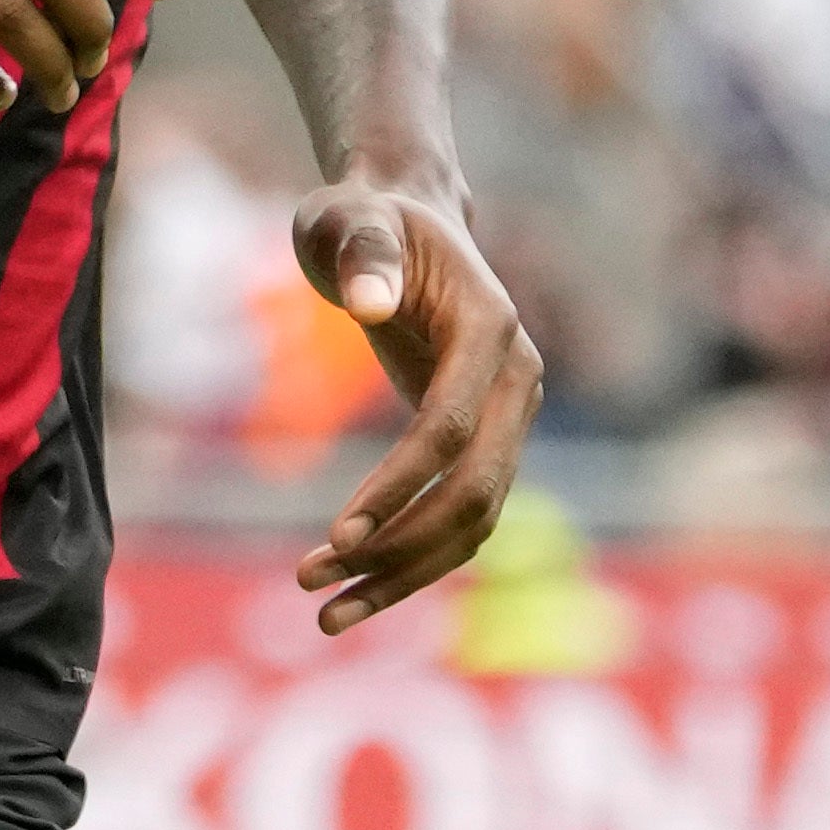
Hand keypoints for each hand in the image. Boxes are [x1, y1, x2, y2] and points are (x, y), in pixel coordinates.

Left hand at [289, 178, 540, 633]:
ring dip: (404, 573)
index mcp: (491, 328)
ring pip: (474, 521)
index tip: (337, 536)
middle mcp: (517, 380)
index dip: (398, 486)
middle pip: (474, 492)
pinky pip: (461, 517)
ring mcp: (511, 416)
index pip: (450, 428)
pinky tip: (352, 593)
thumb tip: (366, 301)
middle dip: (398, 549)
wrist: (403, 216)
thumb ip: (364, 251)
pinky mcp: (487, 441)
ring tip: (324, 612)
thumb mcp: (348, 216)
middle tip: (312, 585)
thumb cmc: (366, 216)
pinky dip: (412, 559)